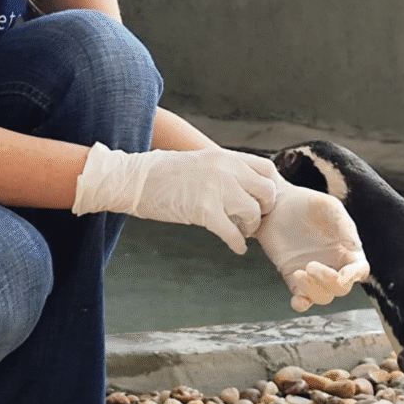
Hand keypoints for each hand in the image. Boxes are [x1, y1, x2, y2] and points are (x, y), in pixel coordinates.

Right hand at [73, 144, 277, 253]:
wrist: (135, 179)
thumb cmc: (163, 172)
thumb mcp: (200, 160)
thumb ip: (223, 169)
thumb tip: (241, 183)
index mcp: (225, 156)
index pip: (267, 169)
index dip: (268, 188)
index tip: (260, 200)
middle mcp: (226, 170)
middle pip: (267, 192)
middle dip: (263, 209)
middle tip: (251, 218)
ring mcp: (216, 189)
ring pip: (253, 213)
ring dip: (250, 227)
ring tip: (240, 231)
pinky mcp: (204, 211)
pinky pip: (233, 233)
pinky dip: (238, 244)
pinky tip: (236, 247)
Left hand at [256, 175, 368, 310]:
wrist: (274, 204)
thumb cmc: (305, 202)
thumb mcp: (328, 206)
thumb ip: (344, 225)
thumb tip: (356, 248)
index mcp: (346, 249)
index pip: (359, 270)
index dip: (354, 276)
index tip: (343, 275)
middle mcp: (332, 264)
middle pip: (341, 287)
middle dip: (330, 282)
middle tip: (311, 266)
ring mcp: (312, 273)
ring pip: (323, 296)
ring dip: (314, 291)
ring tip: (299, 272)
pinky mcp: (293, 276)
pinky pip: (302, 300)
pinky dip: (302, 304)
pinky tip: (297, 299)